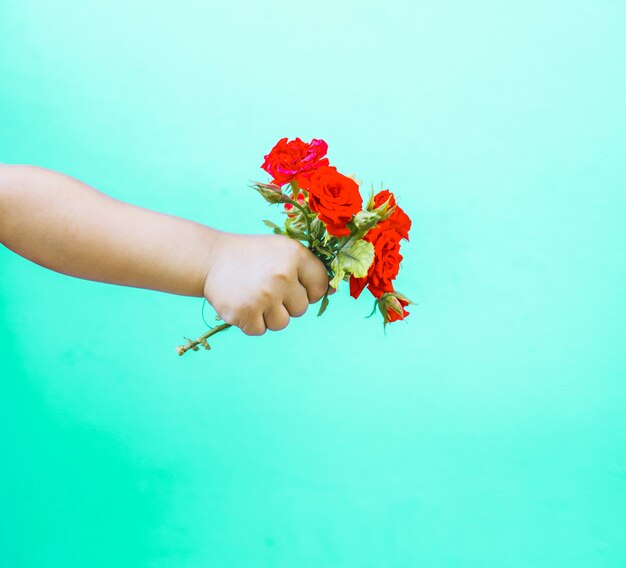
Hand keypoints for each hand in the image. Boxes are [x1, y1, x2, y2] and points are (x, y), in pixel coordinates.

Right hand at [203, 231, 331, 335]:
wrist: (210, 259)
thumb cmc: (253, 256)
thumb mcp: (283, 251)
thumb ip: (309, 269)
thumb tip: (334, 292)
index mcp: (295, 255)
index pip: (320, 286)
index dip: (308, 290)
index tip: (292, 285)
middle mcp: (282, 275)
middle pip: (302, 309)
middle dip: (285, 303)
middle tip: (265, 287)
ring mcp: (263, 296)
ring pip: (283, 323)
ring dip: (269, 315)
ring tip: (254, 296)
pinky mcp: (244, 313)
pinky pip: (260, 330)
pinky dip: (251, 322)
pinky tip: (242, 303)